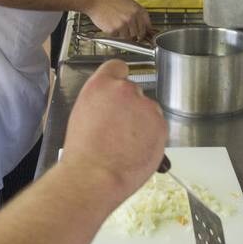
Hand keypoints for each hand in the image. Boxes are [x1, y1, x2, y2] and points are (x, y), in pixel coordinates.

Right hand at [61, 60, 165, 197]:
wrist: (94, 176)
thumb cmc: (83, 153)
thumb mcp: (82, 114)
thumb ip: (100, 101)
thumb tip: (110, 105)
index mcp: (102, 85)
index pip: (117, 67)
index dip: (119, 79)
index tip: (119, 90)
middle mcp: (126, 90)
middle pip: (135, 92)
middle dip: (131, 107)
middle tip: (119, 128)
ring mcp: (146, 107)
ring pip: (148, 111)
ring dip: (143, 123)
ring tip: (126, 144)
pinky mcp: (160, 125)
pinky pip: (158, 127)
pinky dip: (151, 137)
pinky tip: (136, 150)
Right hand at [86, 0, 151, 40]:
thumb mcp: (127, 3)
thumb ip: (136, 14)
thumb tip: (142, 26)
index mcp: (137, 10)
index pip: (147, 26)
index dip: (145, 32)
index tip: (143, 35)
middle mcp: (132, 17)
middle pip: (138, 34)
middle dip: (134, 36)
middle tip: (128, 33)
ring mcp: (123, 24)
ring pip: (128, 38)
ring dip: (123, 35)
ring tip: (117, 27)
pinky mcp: (114, 30)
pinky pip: (117, 37)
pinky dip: (114, 34)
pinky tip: (110, 26)